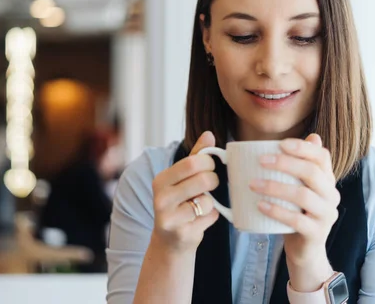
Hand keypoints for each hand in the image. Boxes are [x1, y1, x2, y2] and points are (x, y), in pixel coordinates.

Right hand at [151, 131, 219, 252]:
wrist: (170, 241)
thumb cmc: (179, 203)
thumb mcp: (183, 177)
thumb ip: (196, 155)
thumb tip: (209, 133)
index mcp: (161, 180)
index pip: (194, 162)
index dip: (208, 163)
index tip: (209, 168)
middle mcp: (161, 198)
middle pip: (204, 180)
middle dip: (214, 181)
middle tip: (210, 185)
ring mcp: (170, 218)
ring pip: (208, 201)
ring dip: (211, 203)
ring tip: (200, 206)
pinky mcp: (182, 234)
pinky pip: (210, 218)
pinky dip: (211, 217)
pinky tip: (199, 220)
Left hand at [250, 134, 338, 289]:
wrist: (304, 249)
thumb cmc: (296, 212)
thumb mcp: (296, 188)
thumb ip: (293, 167)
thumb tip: (285, 140)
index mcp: (327, 179)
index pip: (322, 156)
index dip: (303, 147)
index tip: (280, 143)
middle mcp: (331, 195)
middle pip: (312, 172)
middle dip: (285, 163)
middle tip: (260, 161)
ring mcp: (326, 215)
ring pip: (303, 195)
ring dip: (275, 187)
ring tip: (253, 184)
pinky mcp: (317, 233)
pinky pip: (297, 220)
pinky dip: (277, 211)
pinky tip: (260, 205)